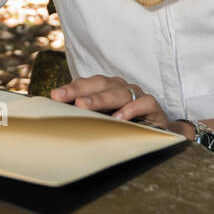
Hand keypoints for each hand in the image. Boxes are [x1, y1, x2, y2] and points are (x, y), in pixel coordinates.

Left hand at [51, 75, 172, 131]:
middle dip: (79, 90)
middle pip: (99, 83)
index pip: (87, 83)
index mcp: (108, 87)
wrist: (160, 130)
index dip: (71, 88)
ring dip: (99, 99)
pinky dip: (130, 110)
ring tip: (83, 106)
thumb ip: (87, 114)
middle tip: (61, 98)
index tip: (54, 96)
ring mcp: (137, 94)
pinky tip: (118, 119)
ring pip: (118, 92)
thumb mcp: (105, 117)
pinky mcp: (152, 105)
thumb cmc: (127, 123)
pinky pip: (143, 103)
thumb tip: (60, 115)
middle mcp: (121, 87)